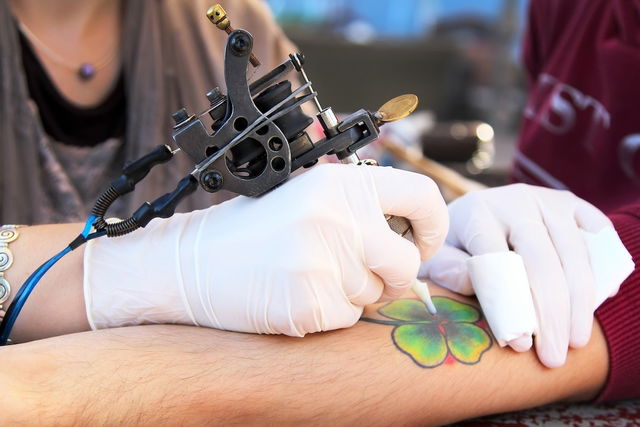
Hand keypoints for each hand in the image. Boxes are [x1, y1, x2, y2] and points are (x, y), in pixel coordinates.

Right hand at [84, 164, 447, 335]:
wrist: (190, 265)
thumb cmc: (252, 231)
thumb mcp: (306, 198)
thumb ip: (358, 208)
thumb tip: (412, 232)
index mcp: (339, 183)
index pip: (422, 197)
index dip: (433, 226)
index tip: (421, 244)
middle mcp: (336, 218)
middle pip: (404, 263)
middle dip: (389, 276)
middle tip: (355, 273)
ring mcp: (322, 261)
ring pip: (375, 295)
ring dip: (350, 294)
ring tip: (305, 274)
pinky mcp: (308, 303)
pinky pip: (347, 320)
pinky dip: (328, 315)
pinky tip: (293, 295)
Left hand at [420, 184, 630, 366]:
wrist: (469, 212)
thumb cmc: (452, 244)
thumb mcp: (436, 257)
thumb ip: (447, 270)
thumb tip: (475, 284)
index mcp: (477, 213)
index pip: (498, 260)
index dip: (511, 305)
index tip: (520, 343)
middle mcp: (514, 201)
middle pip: (542, 260)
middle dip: (552, 314)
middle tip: (554, 356)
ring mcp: (545, 199)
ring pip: (574, 252)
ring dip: (581, 302)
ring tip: (576, 341)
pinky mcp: (569, 202)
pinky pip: (597, 231)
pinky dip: (601, 264)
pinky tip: (600, 297)